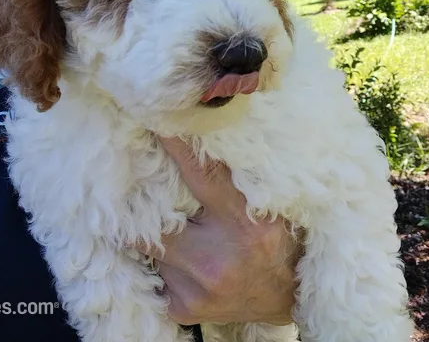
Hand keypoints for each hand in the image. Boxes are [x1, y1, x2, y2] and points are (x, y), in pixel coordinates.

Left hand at [136, 137, 302, 325]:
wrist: (291, 297)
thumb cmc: (281, 240)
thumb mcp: (270, 205)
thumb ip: (240, 176)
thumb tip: (205, 132)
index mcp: (247, 224)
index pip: (203, 174)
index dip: (176, 146)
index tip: (156, 119)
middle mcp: (219, 258)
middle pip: (159, 220)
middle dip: (146, 203)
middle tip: (137, 181)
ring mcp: (198, 288)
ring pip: (154, 247)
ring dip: (160, 233)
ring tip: (179, 225)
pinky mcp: (185, 309)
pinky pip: (159, 274)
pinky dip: (167, 262)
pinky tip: (187, 258)